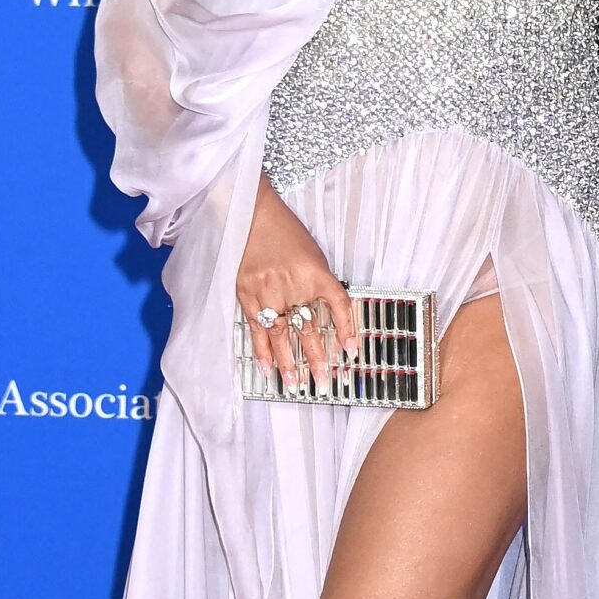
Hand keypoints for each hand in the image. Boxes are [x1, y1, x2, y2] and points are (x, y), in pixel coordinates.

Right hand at [235, 177, 358, 390]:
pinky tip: (266, 367)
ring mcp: (268, 291)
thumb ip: (321, 286)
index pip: (338, 307)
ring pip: (280, 334)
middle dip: (317, 358)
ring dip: (288, 362)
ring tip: (294, 383)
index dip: (347, 330)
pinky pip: (256, 328)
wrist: (254, 215)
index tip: (352, 351)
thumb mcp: (314, 257)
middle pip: (308, 328)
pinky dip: (261, 349)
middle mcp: (294, 285)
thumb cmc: (287, 235)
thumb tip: (330, 318)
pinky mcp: (246, 294)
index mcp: (316, 274)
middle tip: (323, 381)